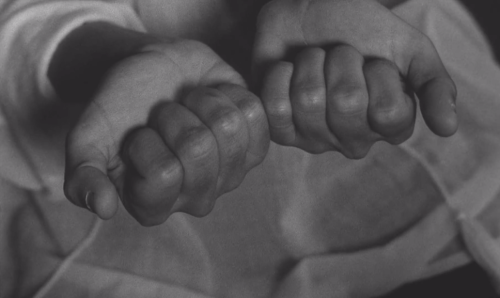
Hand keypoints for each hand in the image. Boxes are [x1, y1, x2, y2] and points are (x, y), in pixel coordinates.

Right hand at [64, 40, 268, 224]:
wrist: (153, 71)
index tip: (139, 135)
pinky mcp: (257, 143)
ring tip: (188, 107)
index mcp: (155, 204)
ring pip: (229, 127)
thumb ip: (84, 175)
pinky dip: (228, 92)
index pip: (163, 173)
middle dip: (174, 117)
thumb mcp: (88, 137)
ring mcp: (233, 172)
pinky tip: (213, 101)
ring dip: (201, 103)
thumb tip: (103, 208)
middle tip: (165, 117)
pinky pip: (253, 111)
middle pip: (199, 149)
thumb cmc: (122, 107)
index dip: (147, 141)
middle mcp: (198, 197)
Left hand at [253, 0, 457, 154]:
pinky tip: (288, 70)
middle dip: (342, 62)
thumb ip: (434, 84)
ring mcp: (313, 138)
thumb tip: (448, 128)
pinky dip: (280, 74)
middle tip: (340, 55)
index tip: (374, 62)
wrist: (309, 11)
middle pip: (347, 103)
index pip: (389, 112)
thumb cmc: (360, 31)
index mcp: (388, 125)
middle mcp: (352, 140)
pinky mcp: (280, 130)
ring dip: (311, 64)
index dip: (380, 75)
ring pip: (309, 100)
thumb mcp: (408, 49)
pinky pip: (275, 106)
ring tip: (315, 61)